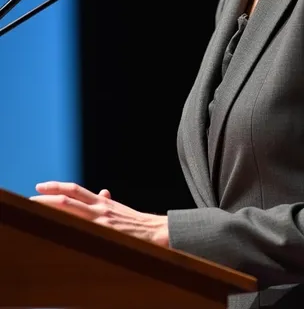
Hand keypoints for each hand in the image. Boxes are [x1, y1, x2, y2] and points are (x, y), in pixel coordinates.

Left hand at [30, 181, 168, 246]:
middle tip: (30, 197)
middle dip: (47, 198)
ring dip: (53, 209)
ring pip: (72, 210)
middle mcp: (99, 208)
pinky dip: (70, 226)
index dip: (56, 187)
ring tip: (37, 209)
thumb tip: (102, 192)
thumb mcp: (120, 209)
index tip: (40, 186)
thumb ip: (107, 202)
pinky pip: (83, 228)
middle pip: (68, 199)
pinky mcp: (107, 232)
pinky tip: (57, 227)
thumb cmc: (137, 223)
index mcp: (102, 202)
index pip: (74, 190)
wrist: (157, 230)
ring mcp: (102, 220)